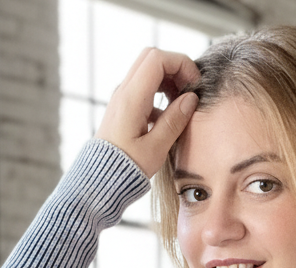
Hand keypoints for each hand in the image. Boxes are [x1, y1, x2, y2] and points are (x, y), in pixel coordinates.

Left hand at [95, 48, 199, 178]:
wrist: (101, 181)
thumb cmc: (126, 169)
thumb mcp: (156, 148)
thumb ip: (174, 120)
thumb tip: (191, 99)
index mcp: (132, 98)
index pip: (158, 59)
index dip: (181, 64)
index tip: (194, 84)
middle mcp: (123, 92)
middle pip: (151, 58)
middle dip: (175, 67)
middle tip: (188, 89)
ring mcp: (121, 98)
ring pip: (147, 71)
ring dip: (167, 80)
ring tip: (180, 104)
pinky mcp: (122, 108)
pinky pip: (142, 88)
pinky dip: (158, 93)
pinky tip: (167, 117)